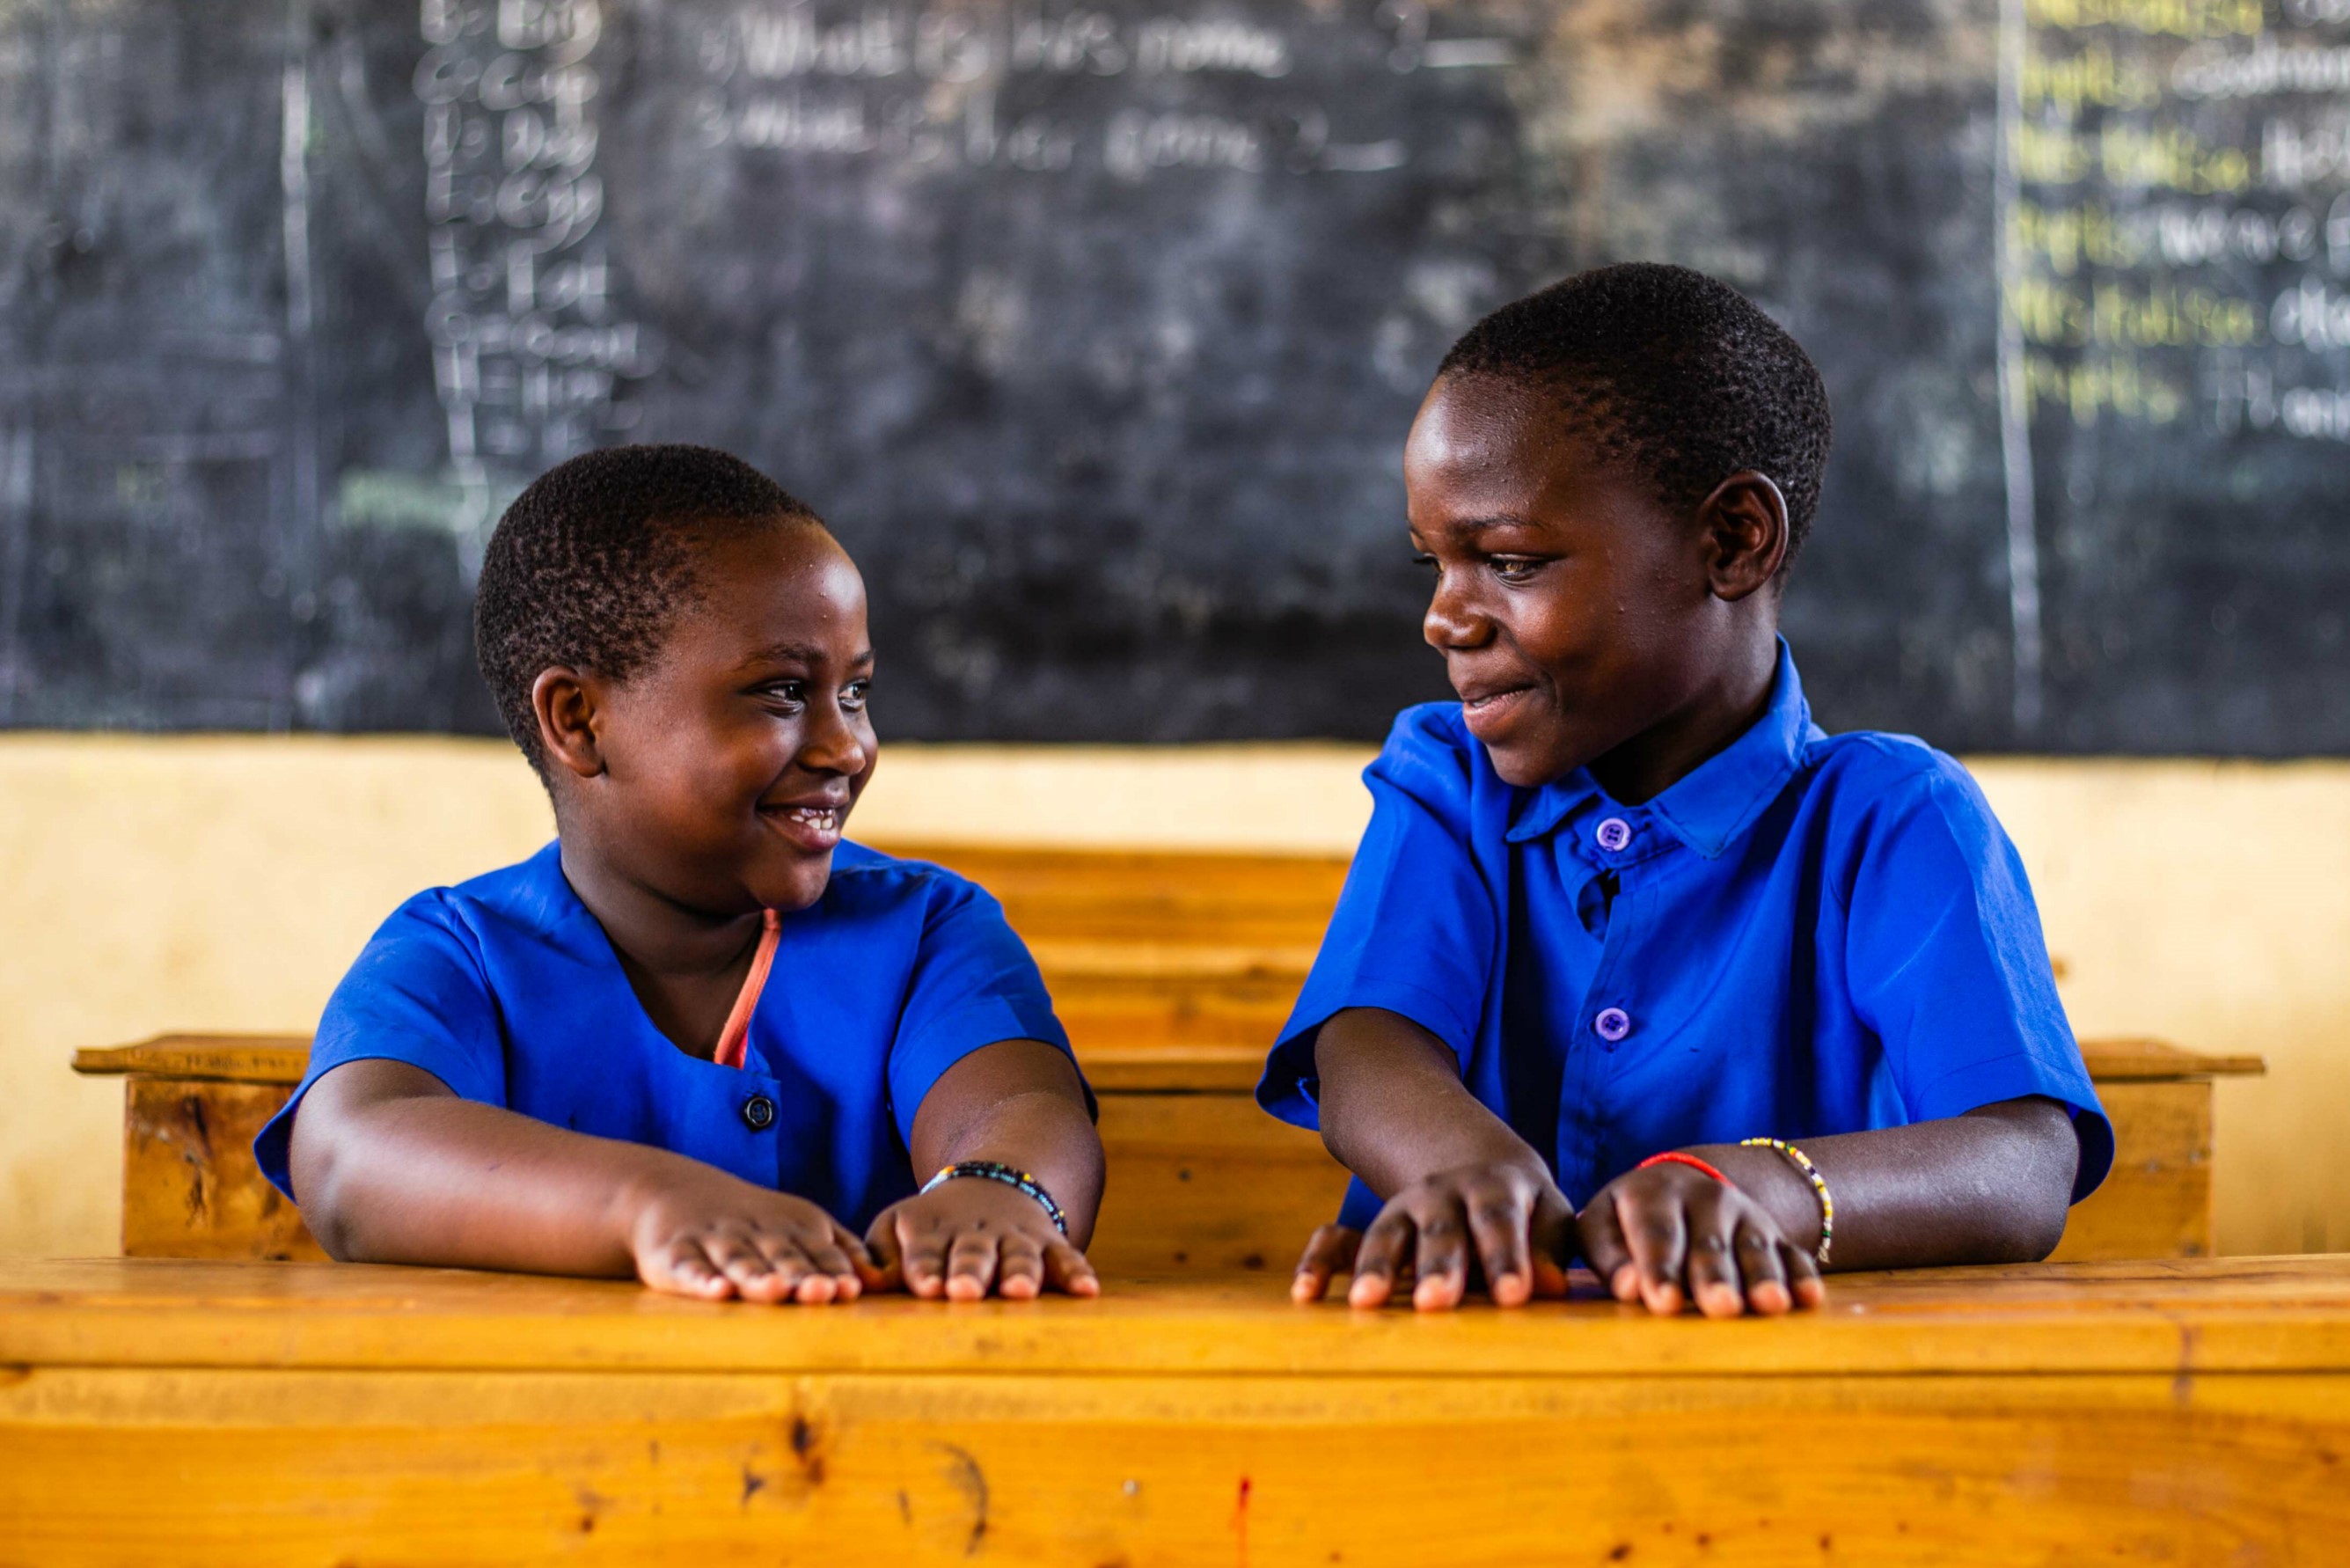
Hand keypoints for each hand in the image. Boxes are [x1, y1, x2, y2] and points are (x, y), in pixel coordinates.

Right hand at [624, 1167, 872, 1303]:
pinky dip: (701, 1279)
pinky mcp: (674, 1254)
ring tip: (775, 1290)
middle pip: (780, 1256)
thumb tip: (880, 1276)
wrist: (673, 1190)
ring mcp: (715, 1242)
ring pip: (738, 1261)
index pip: (816, 1251)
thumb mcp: (798, 1224)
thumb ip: (839, 1248)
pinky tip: (716, 1291)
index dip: (832, 1269)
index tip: (849, 1290)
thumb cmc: (750, 1220)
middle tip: (821, 1292)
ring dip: (757, 1276)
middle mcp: (755, 1233)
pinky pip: (688, 1268)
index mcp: (790, 1228)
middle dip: (800, 1274)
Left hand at [865, 1177, 1099, 1300]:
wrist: (992, 1183)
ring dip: (1020, 1270)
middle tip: (963, 1291)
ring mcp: (1015, 1236)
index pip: (924, 1249)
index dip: (925, 1266)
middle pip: (972, 1251)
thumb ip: (878, 1258)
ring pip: (1019, 1253)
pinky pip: (1066, 1256)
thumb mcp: (897, 1226)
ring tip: (1020, 1291)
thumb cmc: (931, 1224)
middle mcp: (975, 1231)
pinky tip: (1088, 1291)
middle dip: (969, 1270)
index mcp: (932, 1227)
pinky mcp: (1048, 1242)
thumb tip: (855, 1286)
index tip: (927, 1286)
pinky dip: (1077, 1271)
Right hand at [1291, 1160, 1574, 1310]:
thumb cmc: (1525, 1211)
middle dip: (1437, 1265)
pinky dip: (1317, 1263)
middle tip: (1436, 1302)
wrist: (1477, 1167)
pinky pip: (1335, 1239)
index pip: (1500, 1220)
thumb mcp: (1547, 1217)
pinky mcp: (1369, 1229)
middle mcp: (1444, 1193)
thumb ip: (1551, 1251)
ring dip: (1376, 1266)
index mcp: (1494, 1187)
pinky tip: (1304, 1295)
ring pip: (1387, 1232)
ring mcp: (1402, 1209)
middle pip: (1440, 1228)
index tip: (1513, 1296)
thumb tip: (1554, 1288)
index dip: (1506, 1257)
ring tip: (1366, 1303)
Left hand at [1576, 1162, 1825, 1317]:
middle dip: (1715, 1275)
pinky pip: (1792, 1253)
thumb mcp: (1604, 1225)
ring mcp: (1744, 1215)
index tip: (1663, 1303)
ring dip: (1763, 1276)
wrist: (1682, 1185)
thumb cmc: (1629, 1219)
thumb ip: (1610, 1255)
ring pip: (1754, 1248)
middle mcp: (1704, 1198)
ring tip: (1770, 1305)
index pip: (1656, 1231)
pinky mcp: (1774, 1235)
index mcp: (1654, 1194)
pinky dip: (1802, 1275)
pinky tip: (1809, 1299)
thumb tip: (1628, 1288)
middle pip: (1709, 1242)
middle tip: (1721, 1307)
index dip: (1660, 1267)